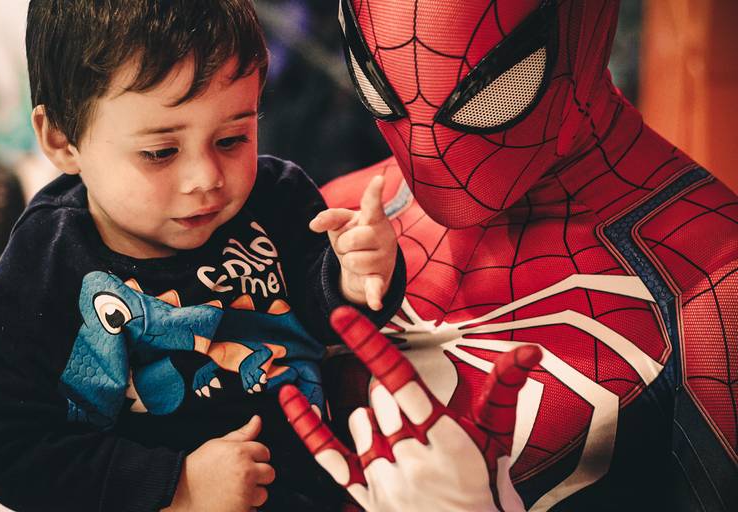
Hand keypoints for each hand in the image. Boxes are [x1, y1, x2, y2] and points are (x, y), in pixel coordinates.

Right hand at [163, 415, 274, 511]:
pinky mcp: (241, 510)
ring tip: (233, 492)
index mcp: (241, 453)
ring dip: (252, 494)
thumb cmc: (198, 468)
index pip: (264, 452)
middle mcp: (246, 472)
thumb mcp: (218, 445)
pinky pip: (254, 510)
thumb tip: (258, 419)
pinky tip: (230, 503)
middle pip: (269, 473)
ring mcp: (244, 493)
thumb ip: (242, 433)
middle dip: (258, 476)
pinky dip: (245, 508)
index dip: (255, 457)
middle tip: (240, 478)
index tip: (244, 462)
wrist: (180, 492)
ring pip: (263, 494)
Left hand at [279, 307, 540, 511]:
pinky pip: (325, 455)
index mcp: (444, 439)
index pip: (400, 381)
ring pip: (358, 422)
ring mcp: (383, 479)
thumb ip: (505, 388)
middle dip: (392, 395)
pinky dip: (305, 423)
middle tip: (414, 417)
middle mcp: (409, 458)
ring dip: (373, 418)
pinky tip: (288, 396)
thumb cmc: (485, 488)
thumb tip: (529, 350)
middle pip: (379, 399)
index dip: (370, 345)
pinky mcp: (364, 495)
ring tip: (401, 439)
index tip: (343, 317)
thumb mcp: (498, 438)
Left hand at [310, 175, 396, 310]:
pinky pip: (375, 287)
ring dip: (349, 262)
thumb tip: (314, 224)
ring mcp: (384, 258)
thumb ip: (328, 217)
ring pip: (353, 260)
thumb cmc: (355, 237)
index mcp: (373, 218)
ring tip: (358, 259)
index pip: (373, 204)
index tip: (379, 179)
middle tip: (352, 246)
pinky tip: (375, 303)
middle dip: (344, 245)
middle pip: (350, 240)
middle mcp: (383, 236)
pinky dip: (373, 295)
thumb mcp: (341, 224)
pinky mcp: (380, 279)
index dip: (374, 192)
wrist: (368, 266)